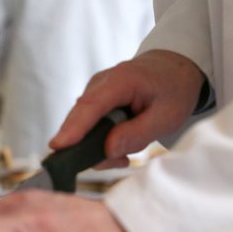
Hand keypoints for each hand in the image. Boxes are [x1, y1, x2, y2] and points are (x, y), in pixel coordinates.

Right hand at [50, 50, 203, 167]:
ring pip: (82, 125)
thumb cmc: (173, 90)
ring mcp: (94, 91)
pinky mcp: (93, 100)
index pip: (92, 106)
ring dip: (98, 146)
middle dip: (88, 147)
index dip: (74, 127)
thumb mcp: (167, 116)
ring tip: (125, 155)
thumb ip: (137, 134)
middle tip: (119, 162)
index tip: (58, 146)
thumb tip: (108, 150)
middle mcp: (100, 83)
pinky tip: (119, 145)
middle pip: (80, 117)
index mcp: (121, 80)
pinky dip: (100, 140)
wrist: (174, 69)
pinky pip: (87, 125)